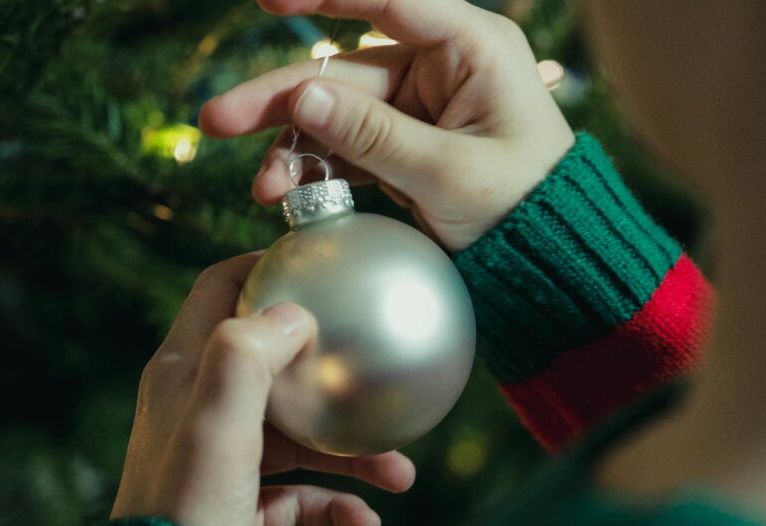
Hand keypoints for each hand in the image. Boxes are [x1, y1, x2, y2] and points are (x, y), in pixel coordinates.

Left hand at [110, 252, 415, 525]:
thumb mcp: (215, 419)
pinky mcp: (240, 506)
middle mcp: (203, 407)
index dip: (262, 267)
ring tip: (400, 473)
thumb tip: (295, 313)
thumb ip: (247, 355)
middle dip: (331, 373)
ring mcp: (224, 458)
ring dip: (352, 455)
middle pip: (277, 368)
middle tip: (377, 371)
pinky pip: (299, 497)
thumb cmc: (185, 500)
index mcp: (186, 370)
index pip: (219, 290)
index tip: (315, 262)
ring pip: (300, 439)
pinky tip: (367, 522)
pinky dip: (335, 506)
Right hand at [199, 0, 574, 252]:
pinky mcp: (403, 143)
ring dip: (292, 149)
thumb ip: (374, 134)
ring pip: (335, 114)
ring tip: (262, 191)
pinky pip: (346, 148)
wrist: (548, 260)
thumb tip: (301, 97)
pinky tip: (284, 195)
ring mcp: (418, 106)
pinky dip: (315, 170)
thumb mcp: (447, 174)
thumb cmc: (523, 209)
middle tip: (218, 120)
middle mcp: (440, 66)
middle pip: (344, 70)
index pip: (391, 0)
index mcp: (471, 47)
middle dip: (280, 99)